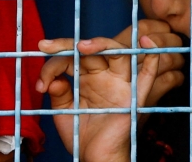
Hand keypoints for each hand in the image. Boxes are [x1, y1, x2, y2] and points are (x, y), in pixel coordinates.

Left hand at [37, 32, 184, 161]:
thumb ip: (58, 94)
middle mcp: (104, 75)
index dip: (52, 66)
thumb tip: (54, 80)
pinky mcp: (134, 97)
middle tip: (45, 46)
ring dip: (101, 44)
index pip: (70, 59)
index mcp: (86, 76)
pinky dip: (152, 56)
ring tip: (81, 46)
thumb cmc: (82, 135)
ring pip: (117, 53)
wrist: (97, 158)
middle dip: (67, 46)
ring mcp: (120, 84)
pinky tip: (146, 42)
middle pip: (91, 50)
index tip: (40, 84)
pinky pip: (147, 75)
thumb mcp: (64, 111)